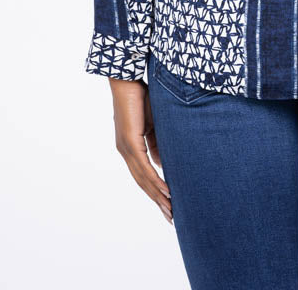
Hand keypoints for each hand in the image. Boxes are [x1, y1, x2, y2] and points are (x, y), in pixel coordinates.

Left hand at [109, 78, 172, 222]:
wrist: (128, 80)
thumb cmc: (141, 97)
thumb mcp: (154, 125)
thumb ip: (158, 143)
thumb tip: (163, 164)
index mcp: (130, 148)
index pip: (143, 176)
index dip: (155, 192)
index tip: (168, 205)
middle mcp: (125, 152)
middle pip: (143, 183)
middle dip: (158, 201)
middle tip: (171, 217)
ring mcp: (126, 148)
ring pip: (143, 178)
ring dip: (158, 196)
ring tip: (171, 210)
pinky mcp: (130, 142)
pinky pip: (144, 166)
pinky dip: (155, 180)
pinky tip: (166, 191)